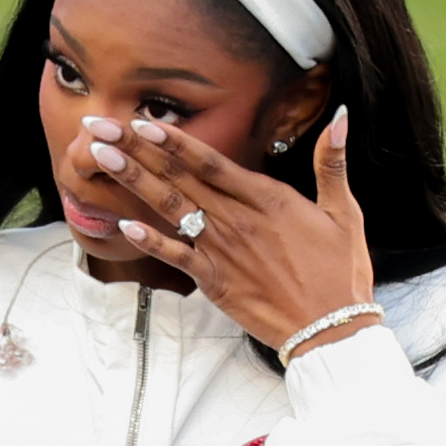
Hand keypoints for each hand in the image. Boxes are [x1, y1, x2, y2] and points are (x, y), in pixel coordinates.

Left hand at [69, 107, 378, 358]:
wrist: (332, 329)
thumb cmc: (340, 271)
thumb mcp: (344, 211)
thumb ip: (333, 162)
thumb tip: (342, 116)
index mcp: (268, 199)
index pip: (211, 161)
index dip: (175, 140)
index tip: (143, 120)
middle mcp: (239, 221)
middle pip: (179, 176)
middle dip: (137, 148)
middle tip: (100, 125)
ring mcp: (223, 252)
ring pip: (171, 208)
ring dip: (133, 180)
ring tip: (101, 157)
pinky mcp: (216, 283)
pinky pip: (177, 257)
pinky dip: (150, 241)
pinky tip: (122, 226)